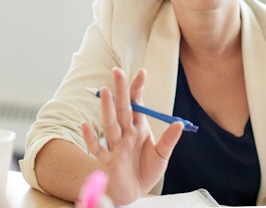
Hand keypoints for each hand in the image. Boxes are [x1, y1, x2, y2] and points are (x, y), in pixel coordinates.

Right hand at [81, 67, 183, 205]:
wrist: (134, 193)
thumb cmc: (146, 171)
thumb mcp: (162, 155)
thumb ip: (169, 140)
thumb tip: (180, 124)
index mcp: (138, 128)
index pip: (137, 104)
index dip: (138, 88)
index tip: (141, 72)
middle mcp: (126, 133)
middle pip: (122, 109)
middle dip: (120, 91)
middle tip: (117, 71)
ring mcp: (115, 145)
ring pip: (110, 124)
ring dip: (107, 108)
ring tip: (105, 92)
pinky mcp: (108, 160)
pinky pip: (97, 148)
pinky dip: (90, 138)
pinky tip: (85, 125)